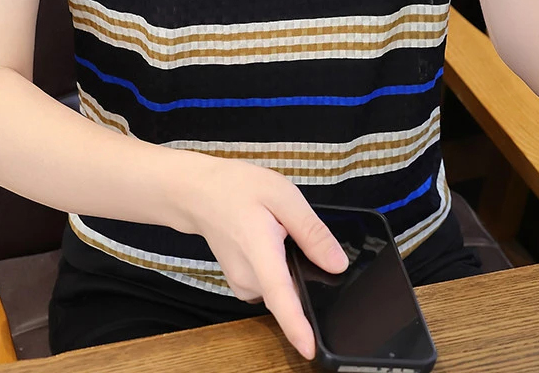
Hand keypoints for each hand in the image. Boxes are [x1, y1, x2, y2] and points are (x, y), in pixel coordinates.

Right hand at [179, 154, 348, 359]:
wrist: (200, 194)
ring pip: (283, 289)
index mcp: (260, 252)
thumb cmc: (237, 188)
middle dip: (306, 272)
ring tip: (278, 231)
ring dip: (291, 268)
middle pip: (291, 293)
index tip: (310, 350)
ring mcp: (243, 284)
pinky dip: (279, 269)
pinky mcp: (243, 285)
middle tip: (293, 230)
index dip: (296, 325)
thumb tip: (337, 264)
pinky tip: (271, 242)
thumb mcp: (282, 196)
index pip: (280, 296)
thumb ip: (311, 231)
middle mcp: (248, 277)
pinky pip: (272, 285)